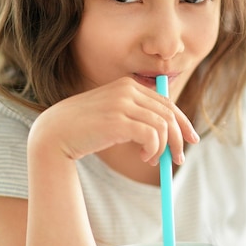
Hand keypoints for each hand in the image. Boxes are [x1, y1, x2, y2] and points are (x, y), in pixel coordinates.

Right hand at [28, 77, 199, 165]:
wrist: (55, 133)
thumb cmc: (84, 129)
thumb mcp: (113, 115)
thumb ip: (137, 117)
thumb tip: (167, 134)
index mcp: (128, 85)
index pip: (166, 102)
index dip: (182, 122)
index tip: (191, 138)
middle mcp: (127, 90)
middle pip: (169, 113)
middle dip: (179, 138)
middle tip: (178, 159)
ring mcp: (122, 104)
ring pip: (162, 126)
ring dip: (162, 149)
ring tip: (151, 160)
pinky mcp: (118, 121)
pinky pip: (152, 136)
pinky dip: (154, 150)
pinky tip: (144, 157)